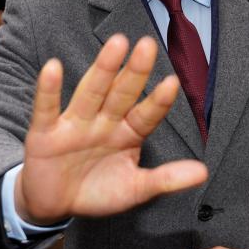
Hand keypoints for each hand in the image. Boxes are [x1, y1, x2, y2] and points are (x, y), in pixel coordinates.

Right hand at [15, 34, 208, 224]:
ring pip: (91, 92)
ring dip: (103, 69)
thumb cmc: (97, 191)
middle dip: (135, 71)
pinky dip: (48, 90)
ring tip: (117, 45)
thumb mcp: (135, 189)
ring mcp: (75, 124)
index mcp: (127, 133)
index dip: (158, 101)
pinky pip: (47, 109)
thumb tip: (202, 173)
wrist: (53, 204)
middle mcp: (104, 122)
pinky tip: (53, 68)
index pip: (146, 115)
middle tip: (148, 45)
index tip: (172, 83)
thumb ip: (166, 179)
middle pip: (122, 94)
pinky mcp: (45, 133)